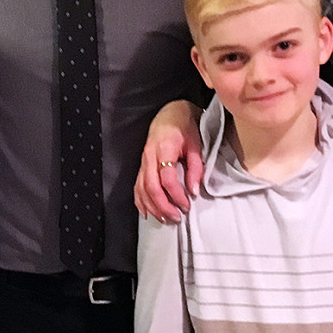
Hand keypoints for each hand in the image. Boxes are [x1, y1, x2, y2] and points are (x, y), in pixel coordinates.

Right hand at [134, 100, 202, 222]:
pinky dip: (140, 201)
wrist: (170, 113)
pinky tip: (146, 212)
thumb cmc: (184, 127)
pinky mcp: (141, 165)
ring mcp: (143, 161)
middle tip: (176, 217)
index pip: (167, 178)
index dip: (176, 195)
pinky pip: (137, 186)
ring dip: (152, 207)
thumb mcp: (196, 145)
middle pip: (151, 187)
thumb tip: (194, 190)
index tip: (186, 205)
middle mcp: (150, 156)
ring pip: (142, 189)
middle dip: (163, 206)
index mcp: (164, 149)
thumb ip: (195, 168)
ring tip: (164, 219)